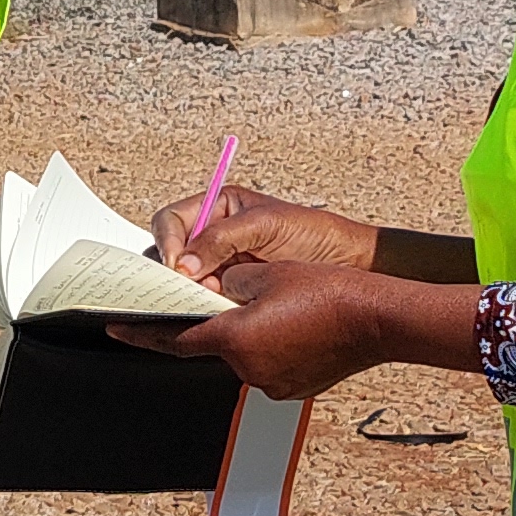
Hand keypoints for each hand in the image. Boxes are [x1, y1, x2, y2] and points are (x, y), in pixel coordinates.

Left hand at [113, 255, 400, 399]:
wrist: (376, 319)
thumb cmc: (325, 290)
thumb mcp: (265, 274)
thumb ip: (225, 283)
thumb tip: (210, 288)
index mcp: (233, 338)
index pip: (173, 338)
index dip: (142, 331)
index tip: (115, 327)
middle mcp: (245, 368)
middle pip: (213, 344)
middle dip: (216, 323)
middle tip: (236, 300)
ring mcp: (269, 383)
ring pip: (242, 354)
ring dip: (248, 335)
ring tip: (280, 310)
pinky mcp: (290, 389)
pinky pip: (267, 366)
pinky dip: (270, 348)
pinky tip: (293, 328)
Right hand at [151, 182, 374, 283]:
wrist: (348, 263)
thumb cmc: (315, 234)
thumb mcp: (266, 226)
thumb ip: (222, 239)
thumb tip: (184, 264)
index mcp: (218, 207)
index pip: (170, 220)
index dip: (166, 241)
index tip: (175, 264)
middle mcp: (214, 235)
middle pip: (169, 251)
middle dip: (172, 270)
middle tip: (186, 286)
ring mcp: (221, 265)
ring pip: (183, 280)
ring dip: (189, 290)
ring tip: (207, 297)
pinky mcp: (231, 291)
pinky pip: (204, 299)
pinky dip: (204, 305)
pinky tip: (216, 308)